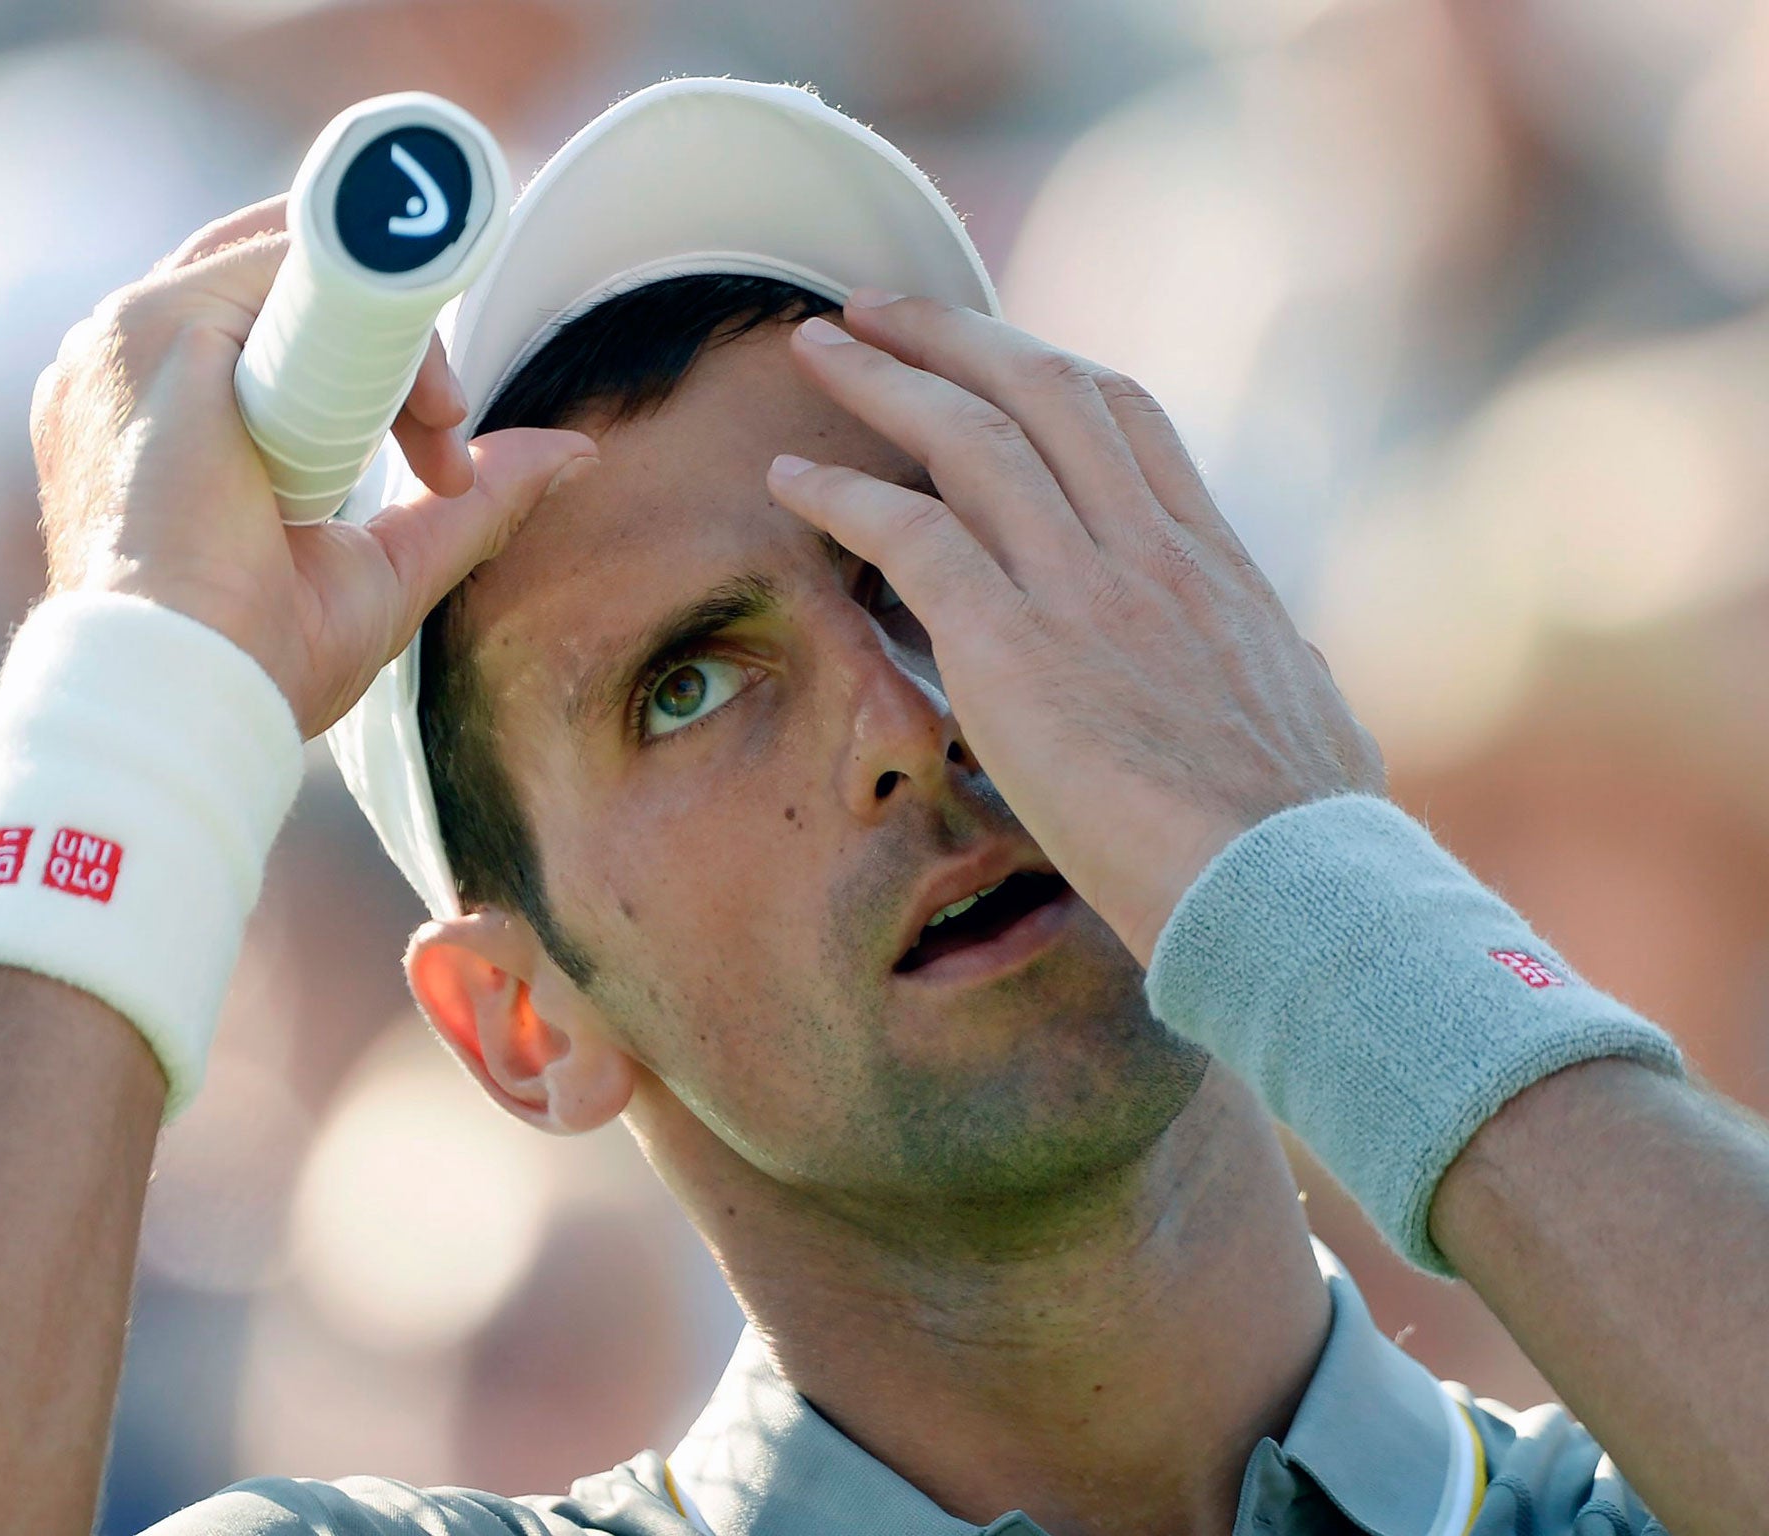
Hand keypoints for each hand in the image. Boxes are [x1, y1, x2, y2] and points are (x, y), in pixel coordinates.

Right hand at [30, 196, 595, 735]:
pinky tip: (427, 407)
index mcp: (166, 407)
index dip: (377, 353)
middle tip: (452, 422)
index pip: (275, 313)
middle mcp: (136, 359)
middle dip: (398, 330)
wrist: (193, 695)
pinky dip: (381, 317)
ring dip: (401, 341)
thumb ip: (475, 500)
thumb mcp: (390, 563)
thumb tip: (576, 453)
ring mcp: (134, 337)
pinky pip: (294, 262)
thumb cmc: (262, 655)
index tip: (442, 436)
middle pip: (291, 272)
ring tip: (440, 433)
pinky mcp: (160, 328)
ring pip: (304, 262)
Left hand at [768, 294, 1383, 965]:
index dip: (1044, 369)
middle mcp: (1150, 554)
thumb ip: (1289, 675)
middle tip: (879, 307)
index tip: (990, 351)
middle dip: (953, 333)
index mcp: (1215, 567)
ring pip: (970, 437)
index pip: (1126, 421)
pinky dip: (842, 495)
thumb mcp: (1322, 724)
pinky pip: (910, 536)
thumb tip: (1298, 660)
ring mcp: (1084, 591)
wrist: (1290, 896)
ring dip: (882, 381)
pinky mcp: (1016, 650)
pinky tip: (788, 481)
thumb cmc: (1308, 846)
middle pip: (1043, 390)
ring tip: (814, 348)